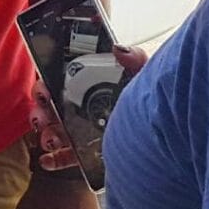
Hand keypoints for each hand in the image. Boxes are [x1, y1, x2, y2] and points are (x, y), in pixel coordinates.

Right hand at [29, 45, 148, 170]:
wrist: (168, 138)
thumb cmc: (153, 102)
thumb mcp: (144, 77)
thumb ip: (135, 59)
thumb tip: (117, 48)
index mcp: (92, 85)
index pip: (61, 79)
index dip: (46, 84)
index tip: (45, 91)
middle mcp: (84, 106)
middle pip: (52, 105)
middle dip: (41, 110)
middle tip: (42, 116)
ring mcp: (85, 131)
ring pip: (55, 130)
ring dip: (45, 133)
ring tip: (50, 139)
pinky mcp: (89, 153)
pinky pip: (66, 157)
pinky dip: (53, 159)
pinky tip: (48, 160)